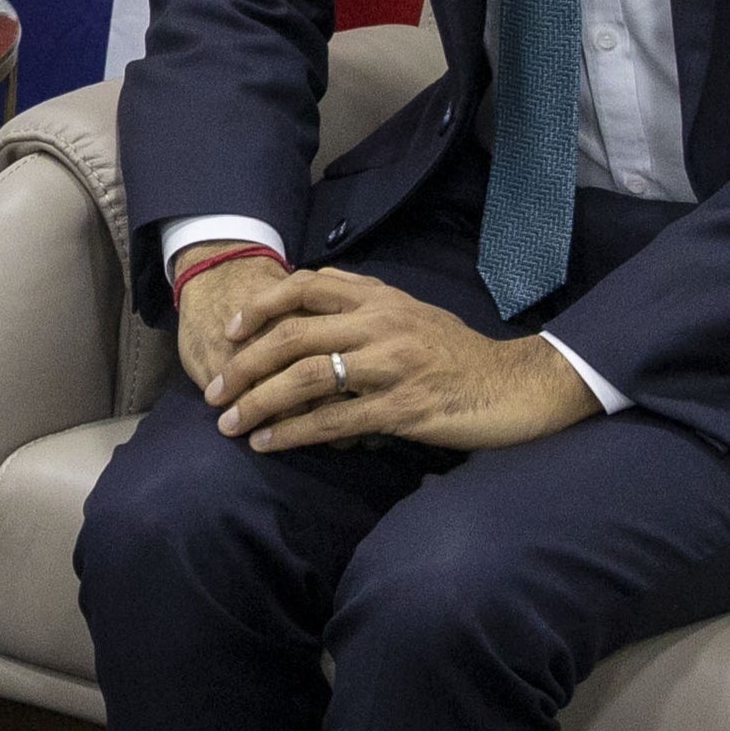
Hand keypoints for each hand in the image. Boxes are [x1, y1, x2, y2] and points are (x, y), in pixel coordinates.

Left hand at [201, 269, 603, 452]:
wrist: (517, 386)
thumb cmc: (457, 355)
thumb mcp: (410, 315)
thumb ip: (362, 308)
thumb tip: (302, 314)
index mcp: (380, 297)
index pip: (306, 286)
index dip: (261, 307)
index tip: (231, 333)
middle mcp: (382, 324)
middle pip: (293, 335)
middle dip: (244, 365)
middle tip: (213, 392)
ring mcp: (393, 365)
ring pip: (306, 378)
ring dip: (259, 403)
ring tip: (229, 424)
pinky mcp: (403, 408)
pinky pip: (335, 420)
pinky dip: (295, 433)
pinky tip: (269, 444)